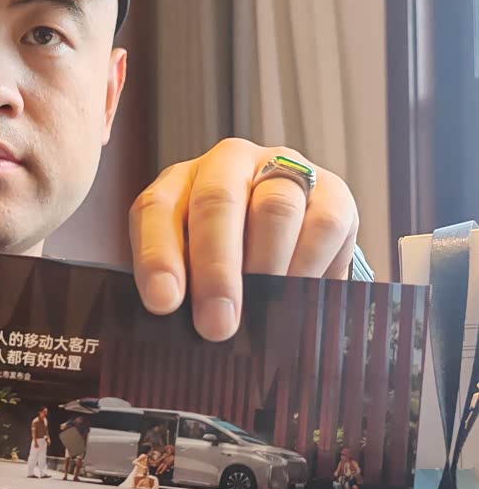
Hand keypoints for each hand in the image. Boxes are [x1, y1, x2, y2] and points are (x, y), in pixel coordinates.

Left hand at [129, 138, 358, 341]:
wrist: (289, 245)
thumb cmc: (223, 264)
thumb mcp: (189, 270)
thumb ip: (179, 287)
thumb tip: (177, 320)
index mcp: (179, 182)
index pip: (157, 208)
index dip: (158, 256)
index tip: (163, 303)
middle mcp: (229, 164)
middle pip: (218, 202)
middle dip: (216, 270)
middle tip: (217, 325)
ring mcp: (282, 171)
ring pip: (275, 209)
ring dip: (265, 270)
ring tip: (261, 317)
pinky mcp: (331, 193)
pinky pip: (323, 224)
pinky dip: (308, 267)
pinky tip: (297, 297)